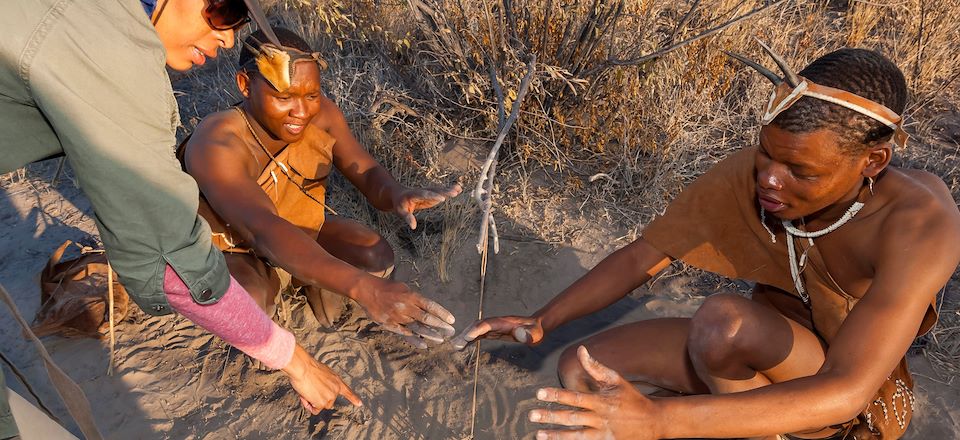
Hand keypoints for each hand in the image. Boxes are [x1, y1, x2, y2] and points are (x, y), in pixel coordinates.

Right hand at [282, 344, 361, 414]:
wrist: (303, 368)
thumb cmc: (308, 368)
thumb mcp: (323, 373)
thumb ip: (326, 382)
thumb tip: (320, 389)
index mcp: (337, 380)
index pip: (347, 391)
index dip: (353, 398)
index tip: (360, 404)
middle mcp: (336, 389)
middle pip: (328, 402)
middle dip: (318, 399)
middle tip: (310, 389)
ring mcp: (330, 397)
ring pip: (320, 406)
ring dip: (313, 402)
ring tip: (307, 390)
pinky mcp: (323, 403)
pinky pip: (315, 410)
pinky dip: (309, 405)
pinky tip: (306, 395)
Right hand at [351, 276, 455, 347]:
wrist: (367, 290)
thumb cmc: (388, 288)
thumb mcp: (404, 288)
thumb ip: (416, 299)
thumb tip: (429, 308)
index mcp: (411, 296)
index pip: (430, 306)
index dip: (442, 313)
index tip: (452, 320)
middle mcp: (406, 307)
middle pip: (426, 319)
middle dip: (440, 326)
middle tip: (451, 332)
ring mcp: (397, 317)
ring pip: (417, 328)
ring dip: (430, 335)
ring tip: (441, 340)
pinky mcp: (389, 324)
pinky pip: (404, 334)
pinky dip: (414, 340)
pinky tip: (423, 345)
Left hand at [393, 184, 461, 228]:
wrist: (399, 194)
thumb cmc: (399, 204)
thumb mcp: (400, 212)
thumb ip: (407, 217)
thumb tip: (413, 226)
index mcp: (414, 194)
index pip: (424, 195)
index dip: (433, 196)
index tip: (442, 199)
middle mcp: (422, 191)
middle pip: (434, 190)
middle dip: (444, 191)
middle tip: (454, 192)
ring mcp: (428, 191)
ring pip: (439, 189)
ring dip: (449, 189)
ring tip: (459, 189)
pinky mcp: (432, 194)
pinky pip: (441, 191)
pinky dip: (449, 190)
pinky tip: (459, 189)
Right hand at [451, 315, 544, 349]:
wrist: (537, 326)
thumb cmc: (536, 331)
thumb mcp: (535, 334)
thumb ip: (527, 334)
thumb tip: (519, 334)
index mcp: (504, 322)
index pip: (488, 324)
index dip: (477, 329)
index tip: (467, 337)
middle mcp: (496, 323)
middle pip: (477, 325)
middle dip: (466, 333)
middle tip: (456, 344)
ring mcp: (494, 327)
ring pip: (476, 329)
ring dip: (465, 336)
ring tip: (455, 346)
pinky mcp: (494, 332)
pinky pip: (479, 334)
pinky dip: (470, 338)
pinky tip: (463, 345)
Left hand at [528, 346, 660, 439]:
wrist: (653, 422)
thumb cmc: (632, 398)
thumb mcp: (616, 380)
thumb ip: (596, 367)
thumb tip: (580, 350)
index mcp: (602, 401)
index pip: (576, 398)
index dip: (557, 394)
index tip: (540, 393)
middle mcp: (602, 419)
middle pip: (572, 418)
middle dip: (551, 416)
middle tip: (532, 414)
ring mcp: (604, 435)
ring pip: (576, 436)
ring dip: (556, 435)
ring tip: (539, 434)